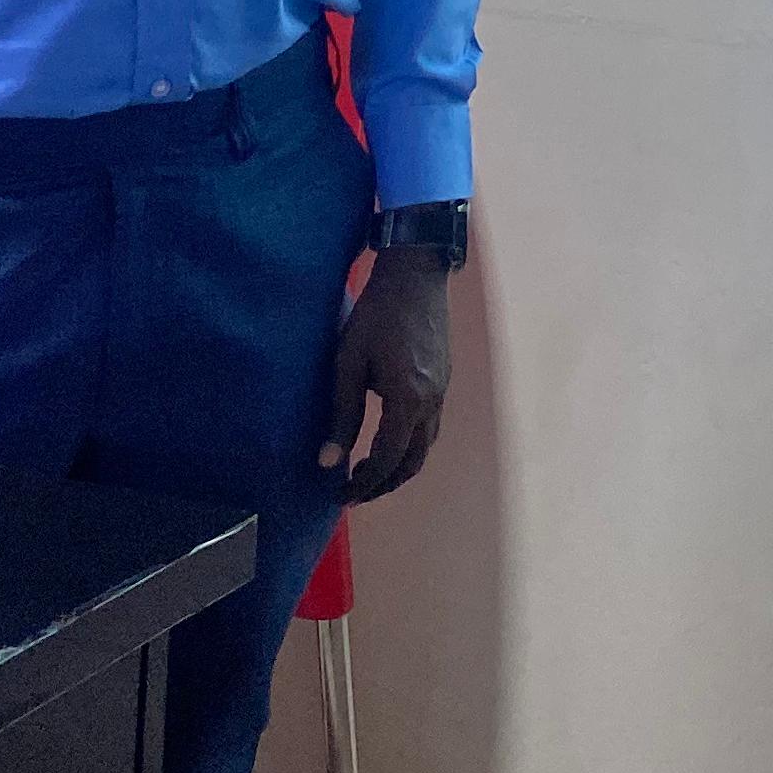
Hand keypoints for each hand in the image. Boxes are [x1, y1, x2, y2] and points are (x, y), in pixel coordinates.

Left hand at [320, 247, 451, 503]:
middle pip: (413, 461)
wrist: (416, 276)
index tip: (341, 496)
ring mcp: (442, 391)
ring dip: (399, 466)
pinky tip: (387, 438)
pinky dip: (409, 444)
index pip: (389, 459)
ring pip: (426, 446)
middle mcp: (432, 401)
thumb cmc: (377, 314)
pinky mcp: (444, 380)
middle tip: (354, 492)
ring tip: (368, 471)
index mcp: (408, 399)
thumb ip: (342, 414)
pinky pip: (430, 427)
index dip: (365, 484)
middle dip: (385, 483)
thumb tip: (328, 462)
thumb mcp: (349, 362)